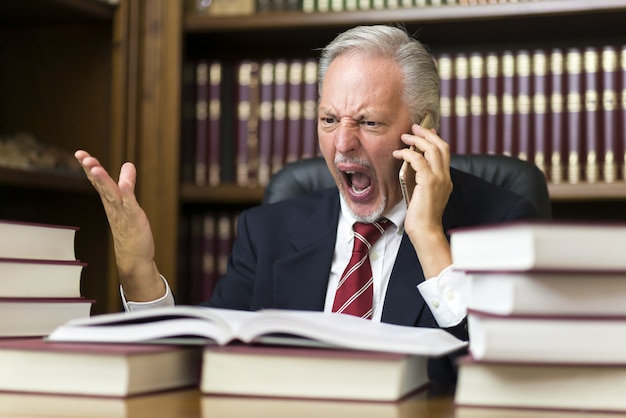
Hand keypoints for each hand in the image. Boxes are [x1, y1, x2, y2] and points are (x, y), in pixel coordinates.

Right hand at [75, 150, 164, 300]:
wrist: (134, 258)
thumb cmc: (130, 230)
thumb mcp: (128, 203)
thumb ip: (127, 183)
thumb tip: (128, 165)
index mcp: (110, 201)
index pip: (98, 181)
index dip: (89, 167)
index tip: (79, 153)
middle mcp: (113, 206)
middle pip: (102, 185)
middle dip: (93, 170)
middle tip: (83, 157)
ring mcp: (123, 213)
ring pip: (111, 194)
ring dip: (103, 181)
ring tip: (95, 168)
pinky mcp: (134, 220)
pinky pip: (129, 206)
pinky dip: (126, 195)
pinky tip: (124, 185)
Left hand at [392, 124, 452, 277]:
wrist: (425, 231)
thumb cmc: (420, 217)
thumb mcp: (421, 194)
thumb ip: (420, 179)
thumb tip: (409, 164)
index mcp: (445, 179)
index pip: (444, 153)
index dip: (435, 139)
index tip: (426, 131)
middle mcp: (445, 177)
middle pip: (441, 146)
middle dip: (427, 134)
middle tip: (414, 127)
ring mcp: (439, 179)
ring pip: (432, 149)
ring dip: (417, 140)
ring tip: (404, 136)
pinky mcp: (428, 182)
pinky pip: (418, 160)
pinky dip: (407, 153)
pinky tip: (398, 154)